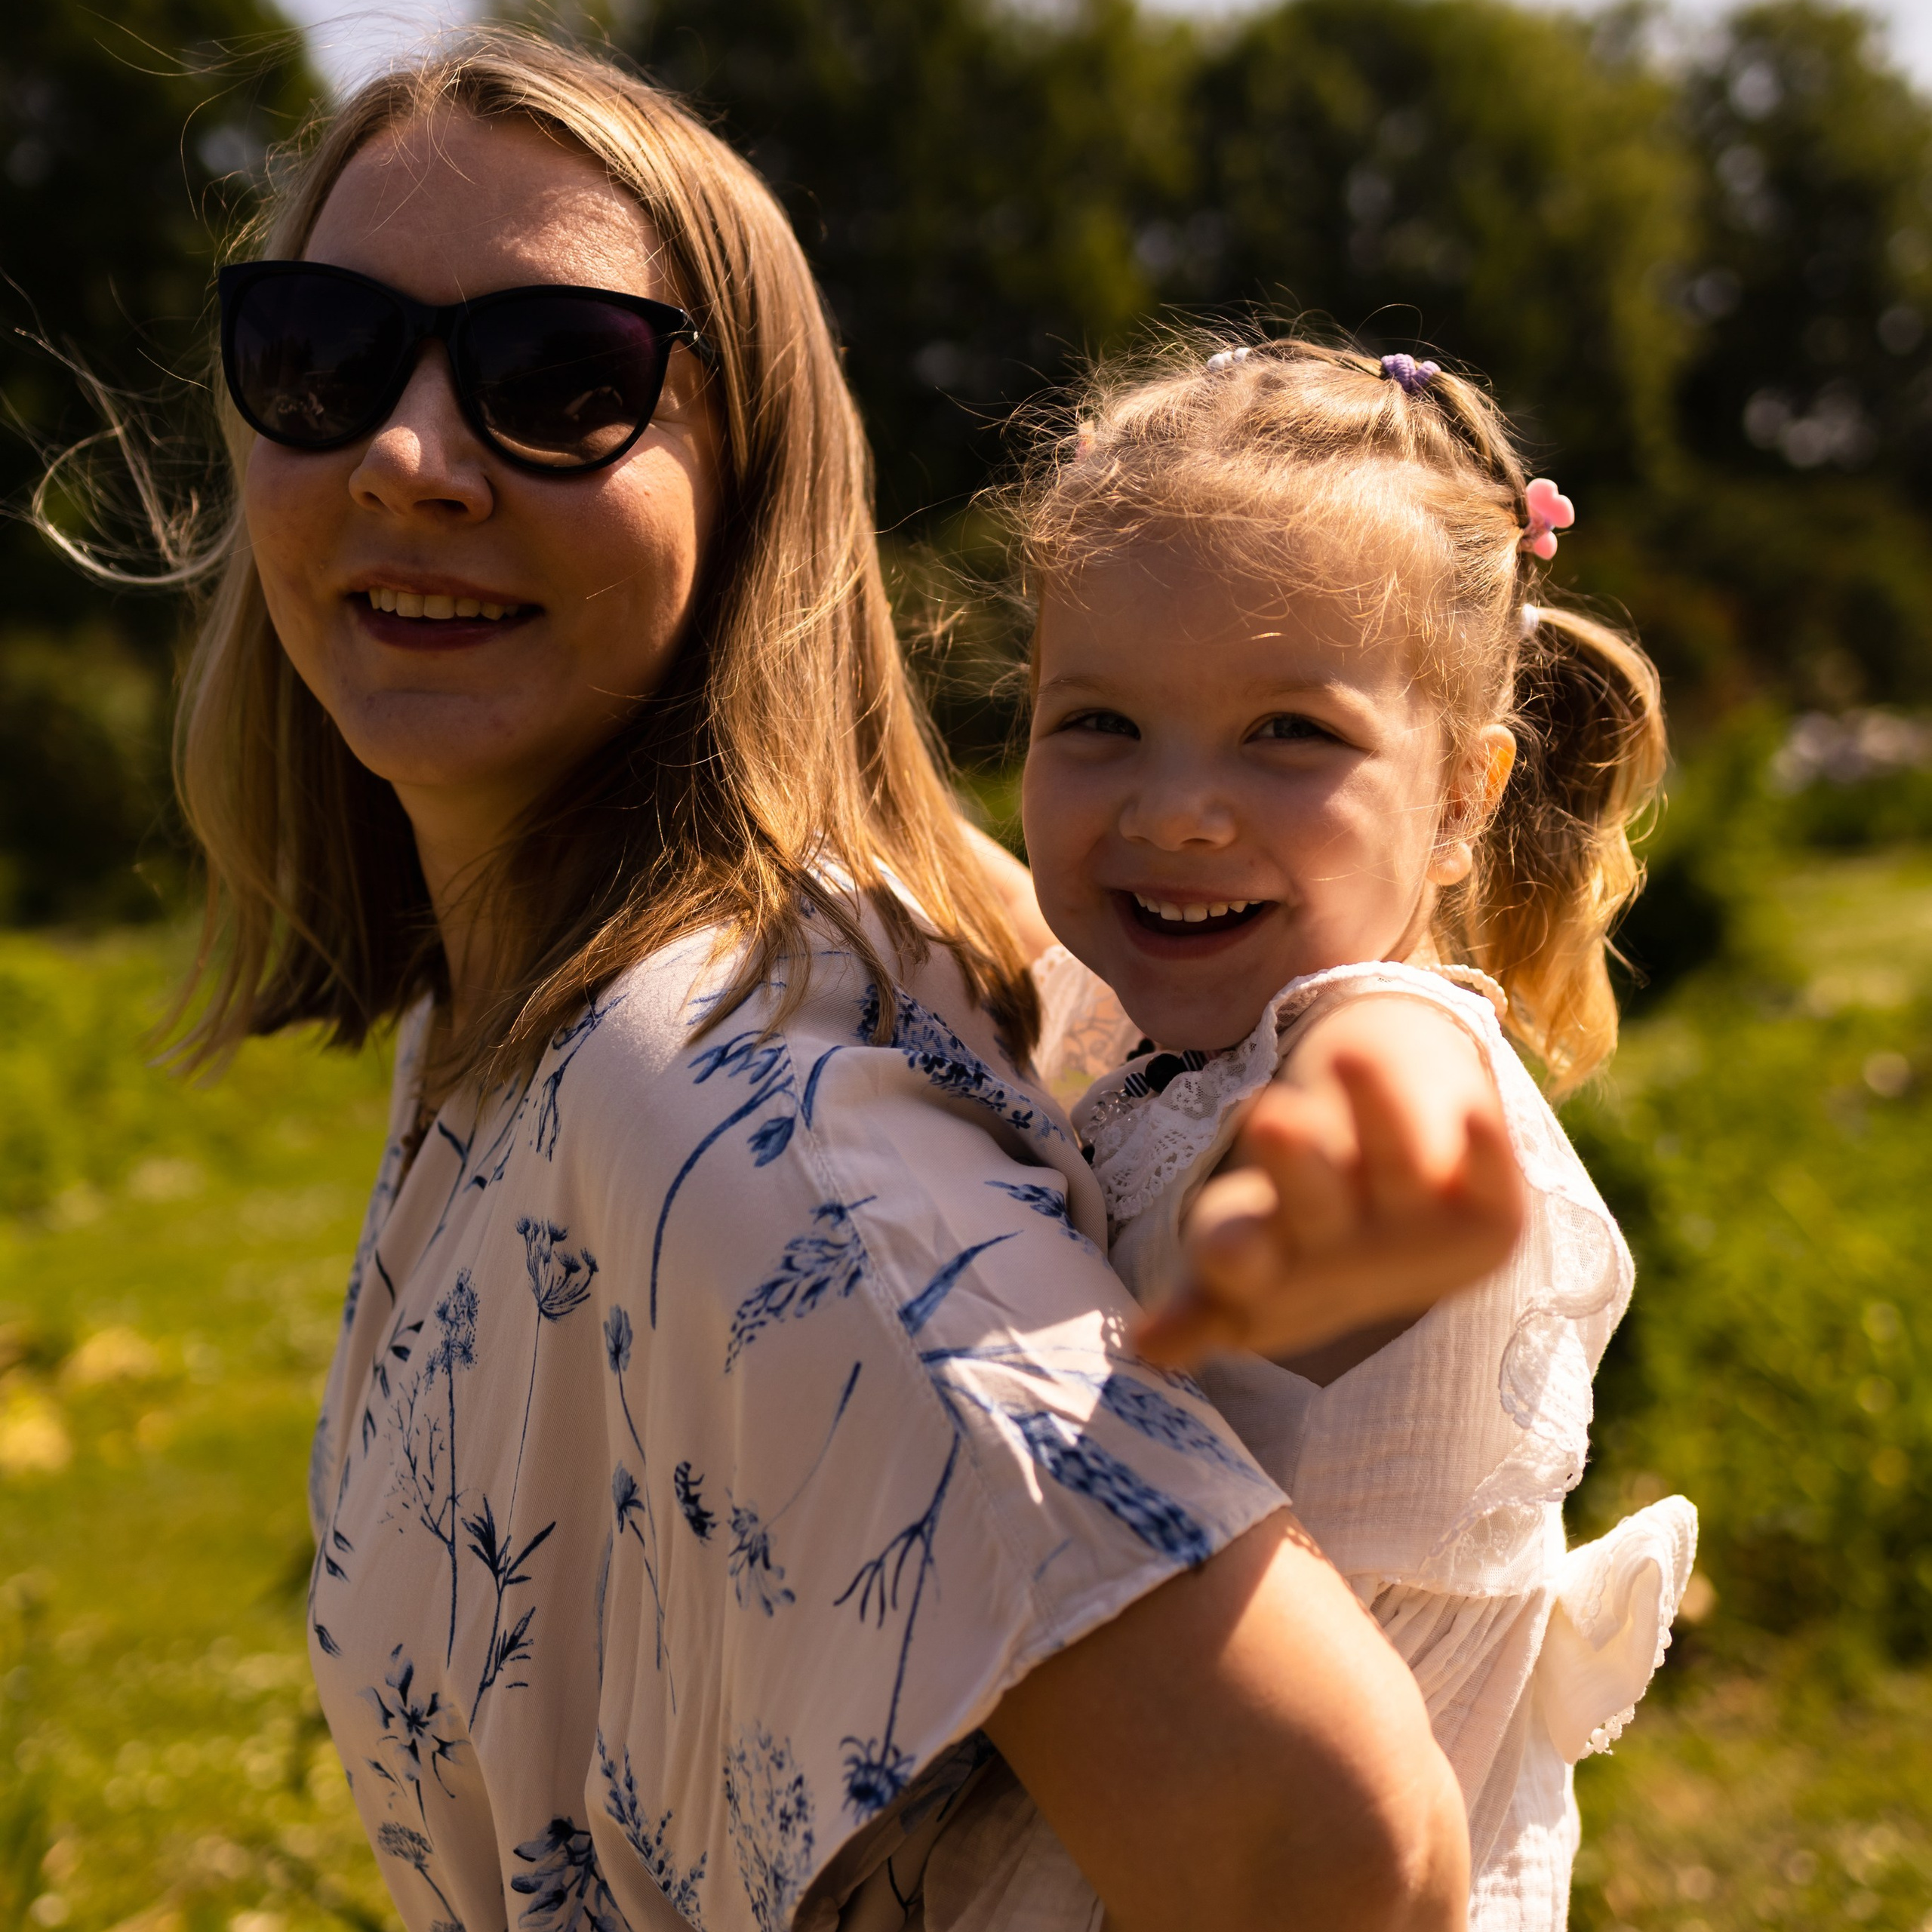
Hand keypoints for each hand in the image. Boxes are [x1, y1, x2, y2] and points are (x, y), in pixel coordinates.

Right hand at [1136, 998, 1526, 1370]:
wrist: (1415, 1248)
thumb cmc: (1298, 1243)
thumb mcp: (1237, 1260)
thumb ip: (1193, 1307)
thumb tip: (1141, 1349)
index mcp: (1270, 1268)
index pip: (1241, 1262)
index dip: (1233, 1257)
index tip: (1225, 1251)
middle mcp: (1344, 1251)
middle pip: (1316, 1205)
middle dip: (1297, 1164)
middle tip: (1271, 1115)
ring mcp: (1416, 1229)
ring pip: (1396, 1166)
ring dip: (1377, 1111)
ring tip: (1348, 1052)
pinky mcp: (1486, 1216)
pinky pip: (1492, 1180)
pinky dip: (1489, 1152)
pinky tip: (1479, 1115)